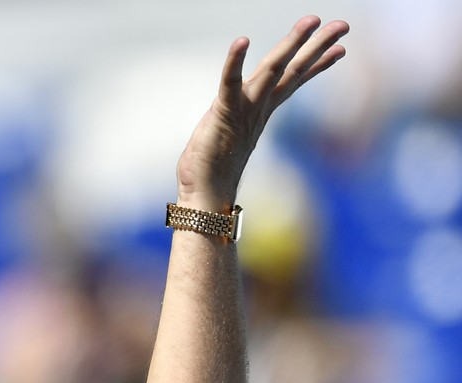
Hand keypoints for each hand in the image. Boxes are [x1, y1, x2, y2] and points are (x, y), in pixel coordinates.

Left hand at [175, 16, 348, 210]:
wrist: (206, 195)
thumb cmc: (212, 169)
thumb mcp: (231, 136)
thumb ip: (238, 122)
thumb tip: (240, 123)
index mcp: (262, 110)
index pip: (295, 81)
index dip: (317, 64)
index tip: (341, 49)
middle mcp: (259, 107)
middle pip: (294, 70)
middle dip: (317, 46)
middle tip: (343, 24)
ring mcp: (245, 109)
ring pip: (273, 69)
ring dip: (292, 43)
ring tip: (312, 20)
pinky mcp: (224, 112)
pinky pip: (230, 82)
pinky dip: (235, 61)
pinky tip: (242, 41)